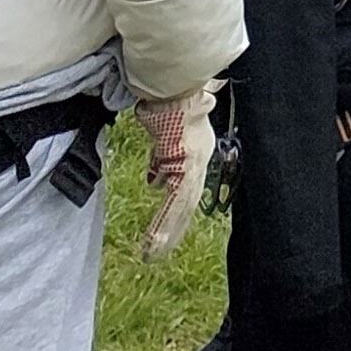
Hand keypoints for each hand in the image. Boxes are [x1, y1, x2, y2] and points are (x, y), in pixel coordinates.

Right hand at [136, 83, 218, 261]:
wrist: (177, 94)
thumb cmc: (170, 103)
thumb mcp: (165, 133)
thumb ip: (162, 154)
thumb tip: (155, 175)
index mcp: (196, 154)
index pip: (187, 189)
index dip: (179, 209)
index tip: (170, 227)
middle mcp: (198, 163)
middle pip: (186, 203)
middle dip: (174, 229)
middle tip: (159, 252)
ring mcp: (193, 168)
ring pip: (180, 209)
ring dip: (166, 234)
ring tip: (152, 255)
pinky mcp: (185, 171)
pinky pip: (174, 204)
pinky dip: (163, 226)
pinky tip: (154, 244)